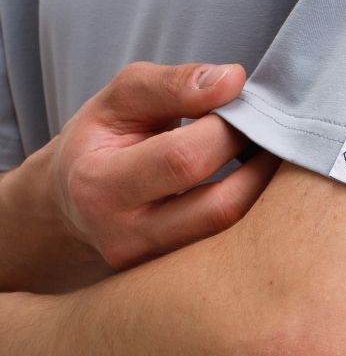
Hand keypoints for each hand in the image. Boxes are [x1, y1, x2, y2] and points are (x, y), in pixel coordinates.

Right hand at [45, 60, 278, 272]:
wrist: (72, 201)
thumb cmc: (101, 140)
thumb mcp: (120, 98)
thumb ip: (172, 84)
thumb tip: (233, 80)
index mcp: (100, 186)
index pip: (184, 159)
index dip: (227, 127)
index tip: (242, 102)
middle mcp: (125, 237)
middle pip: (218, 205)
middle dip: (254, 159)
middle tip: (263, 129)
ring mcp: (154, 265)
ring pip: (232, 231)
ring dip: (261, 185)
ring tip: (263, 149)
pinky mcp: (176, 275)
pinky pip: (230, 242)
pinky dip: (250, 204)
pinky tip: (251, 176)